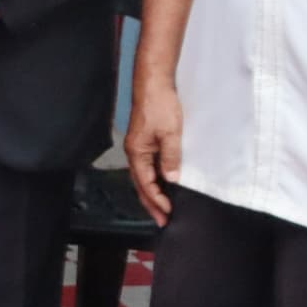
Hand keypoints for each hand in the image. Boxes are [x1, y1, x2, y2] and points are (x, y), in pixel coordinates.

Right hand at [123, 79, 182, 224]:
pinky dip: (153, 180)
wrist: (154, 84)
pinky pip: (147, 168)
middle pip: (140, 184)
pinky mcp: (145, 142)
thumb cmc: (159, 106)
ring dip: (152, 193)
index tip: (169, 213)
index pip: (146, 184)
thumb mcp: (170, 133)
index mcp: (137, 152)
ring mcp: (138, 147)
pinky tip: (162, 185)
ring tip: (162, 208)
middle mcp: (134, 152)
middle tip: (163, 221)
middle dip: (151, 203)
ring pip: (143, 177)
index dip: (158, 200)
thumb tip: (172, 179)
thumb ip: (171, 157)